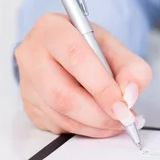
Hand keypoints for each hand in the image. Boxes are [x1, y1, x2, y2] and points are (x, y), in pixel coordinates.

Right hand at [15, 13, 151, 137]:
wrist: (67, 54)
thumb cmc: (90, 49)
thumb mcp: (117, 49)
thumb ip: (132, 69)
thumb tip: (130, 96)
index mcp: (53, 29)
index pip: (76, 58)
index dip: (102, 87)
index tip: (123, 106)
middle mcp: (32, 54)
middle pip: (62, 95)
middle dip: (99, 115)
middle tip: (123, 120)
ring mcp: (26, 82)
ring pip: (60, 115)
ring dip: (95, 126)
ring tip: (117, 122)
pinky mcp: (29, 105)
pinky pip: (58, 126)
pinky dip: (85, 130)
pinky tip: (99, 122)